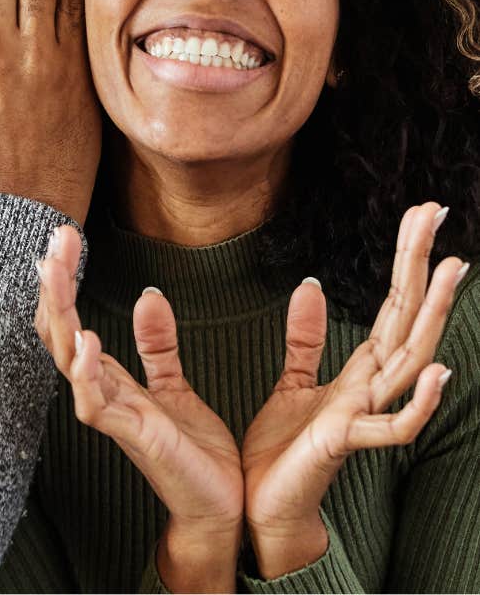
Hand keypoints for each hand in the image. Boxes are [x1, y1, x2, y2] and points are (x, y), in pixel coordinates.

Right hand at [36, 226, 242, 593]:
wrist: (220, 506)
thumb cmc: (194, 452)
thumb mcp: (175, 384)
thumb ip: (158, 343)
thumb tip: (148, 294)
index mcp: (111, 380)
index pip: (71, 321)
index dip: (65, 281)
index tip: (66, 238)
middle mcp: (103, 393)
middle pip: (61, 331)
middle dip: (57, 284)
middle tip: (58, 237)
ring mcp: (113, 415)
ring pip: (67, 359)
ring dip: (60, 314)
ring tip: (55, 271)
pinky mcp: (131, 436)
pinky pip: (95, 404)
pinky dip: (86, 372)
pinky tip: (86, 339)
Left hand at [242, 201, 466, 578]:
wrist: (265, 505)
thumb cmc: (284, 448)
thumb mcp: (293, 378)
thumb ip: (306, 337)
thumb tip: (313, 284)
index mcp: (360, 370)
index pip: (391, 305)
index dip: (406, 259)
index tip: (421, 213)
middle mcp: (371, 388)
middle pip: (406, 317)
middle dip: (421, 266)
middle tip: (436, 212)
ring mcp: (363, 414)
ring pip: (409, 359)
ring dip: (433, 315)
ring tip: (454, 268)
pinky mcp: (345, 443)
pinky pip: (392, 427)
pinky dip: (419, 403)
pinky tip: (439, 370)